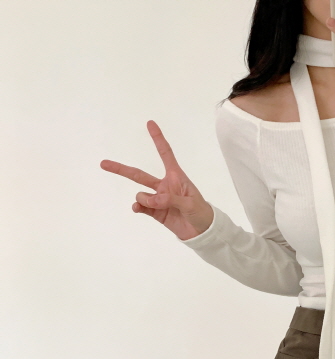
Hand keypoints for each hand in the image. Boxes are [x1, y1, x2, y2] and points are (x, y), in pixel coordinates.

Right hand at [100, 120, 213, 240]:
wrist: (202, 232)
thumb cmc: (201, 212)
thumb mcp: (191, 203)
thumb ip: (172, 199)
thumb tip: (153, 200)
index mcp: (176, 177)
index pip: (165, 154)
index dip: (158, 139)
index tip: (150, 123)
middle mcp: (164, 186)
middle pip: (139, 174)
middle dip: (122, 169)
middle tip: (103, 164)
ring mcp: (158, 199)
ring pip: (141, 194)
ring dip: (145, 200)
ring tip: (157, 206)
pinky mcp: (155, 212)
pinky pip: (141, 207)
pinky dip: (138, 207)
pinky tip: (138, 209)